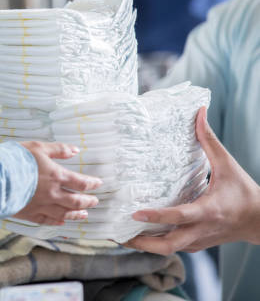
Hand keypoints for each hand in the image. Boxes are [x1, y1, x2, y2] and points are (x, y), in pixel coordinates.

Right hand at [14, 141, 101, 224]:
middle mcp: (53, 194)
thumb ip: (58, 149)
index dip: (92, 184)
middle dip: (87, 202)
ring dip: (76, 214)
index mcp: (56, 176)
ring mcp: (42, 206)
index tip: (98, 184)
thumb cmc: (16, 160)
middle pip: (76, 201)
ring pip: (64, 213)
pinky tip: (62, 221)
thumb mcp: (38, 147)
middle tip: (94, 202)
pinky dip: (57, 221)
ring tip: (84, 214)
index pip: (80, 183)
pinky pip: (48, 220)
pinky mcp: (30, 214)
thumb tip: (75, 150)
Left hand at [124, 107, 259, 254]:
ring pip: (167, 249)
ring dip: (143, 245)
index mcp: (208, 210)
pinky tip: (139, 233)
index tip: (135, 212)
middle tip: (118, 234)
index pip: (179, 216)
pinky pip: (172, 246)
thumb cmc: (243, 192)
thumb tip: (199, 113)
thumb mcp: (228, 165)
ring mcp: (198, 240)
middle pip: (168, 245)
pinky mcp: (196, 244)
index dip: (157, 216)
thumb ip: (209, 140)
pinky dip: (154, 242)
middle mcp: (200, 229)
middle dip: (141, 243)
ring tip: (120, 235)